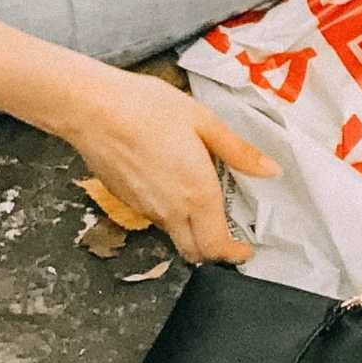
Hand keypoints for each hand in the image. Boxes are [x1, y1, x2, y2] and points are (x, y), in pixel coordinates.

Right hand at [59, 63, 279, 267]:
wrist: (91, 108)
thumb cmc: (148, 109)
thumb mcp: (204, 122)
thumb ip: (239, 152)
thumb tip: (270, 170)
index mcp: (197, 195)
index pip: (216, 246)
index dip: (234, 255)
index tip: (245, 250)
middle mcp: (170, 210)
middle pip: (193, 251)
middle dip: (213, 251)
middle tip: (227, 236)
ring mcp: (143, 208)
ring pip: (172, 234)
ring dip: (190, 230)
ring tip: (199, 202)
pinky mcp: (123, 199)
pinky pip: (152, 216)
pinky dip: (167, 212)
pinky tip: (169, 184)